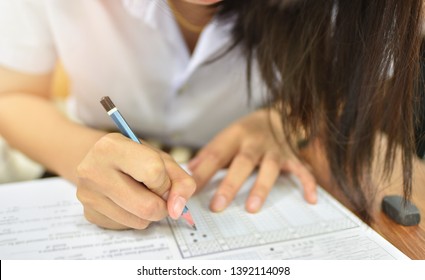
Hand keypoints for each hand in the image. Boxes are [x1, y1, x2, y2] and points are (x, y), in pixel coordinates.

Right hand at [76, 133, 195, 229]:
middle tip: (157, 193)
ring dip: (149, 213)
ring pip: (139, 222)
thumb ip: (180, 180)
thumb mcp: (161, 158)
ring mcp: (88, 196)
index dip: (164, 180)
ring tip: (140, 194)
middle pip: (148, 206)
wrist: (99, 161)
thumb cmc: (135, 157)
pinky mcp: (89, 215)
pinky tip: (126, 202)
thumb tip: (177, 210)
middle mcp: (92, 170)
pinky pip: (127, 227)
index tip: (161, 178)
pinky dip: (135, 218)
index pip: (153, 172)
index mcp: (111, 147)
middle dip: (162, 204)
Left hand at [188, 109, 316, 212]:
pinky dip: (307, 183)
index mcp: (234, 136)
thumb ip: (209, 156)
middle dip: (230, 184)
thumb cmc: (246, 133)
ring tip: (252, 208)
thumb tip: (188, 173)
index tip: (189, 191)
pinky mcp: (292, 157)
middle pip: (242, 163)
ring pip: (269, 168)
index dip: (202, 173)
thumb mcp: (225, 138)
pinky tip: (309, 199)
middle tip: (217, 206)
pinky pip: (302, 170)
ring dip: (261, 187)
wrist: (276, 116)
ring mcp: (275, 150)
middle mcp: (255, 142)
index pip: (215, 154)